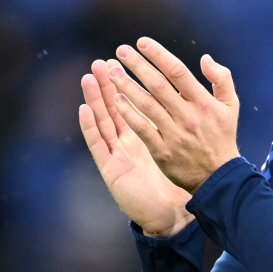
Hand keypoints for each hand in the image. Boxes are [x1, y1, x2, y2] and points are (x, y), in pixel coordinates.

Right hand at [78, 59, 195, 237]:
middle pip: (114, 107)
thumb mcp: (185, 146)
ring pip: (103, 121)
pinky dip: (90, 127)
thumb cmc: (181, 181)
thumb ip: (186, 121)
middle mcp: (129, 141)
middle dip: (108, 83)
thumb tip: (188, 96)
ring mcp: (118, 154)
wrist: (174, 213)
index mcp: (146, 133)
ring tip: (89, 76)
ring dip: (95, 98)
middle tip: (102, 60)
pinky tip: (84, 109)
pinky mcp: (112, 168)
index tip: (127, 58)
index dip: (129, 81)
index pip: (134, 102)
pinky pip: (98, 144)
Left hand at [106, 37, 240, 192]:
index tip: (142, 42)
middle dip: (137, 65)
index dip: (158, 54)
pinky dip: (128, 113)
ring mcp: (174, 133)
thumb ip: (221, 78)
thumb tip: (205, 58)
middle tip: (120, 51)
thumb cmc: (222, 136)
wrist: (219, 176)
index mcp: (203, 101)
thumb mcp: (231, 105)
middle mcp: (187, 115)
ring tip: (112, 72)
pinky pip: (142, 128)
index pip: (177, 71)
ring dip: (127, 86)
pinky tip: (116, 100)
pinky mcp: (162, 151)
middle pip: (158, 84)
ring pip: (146, 104)